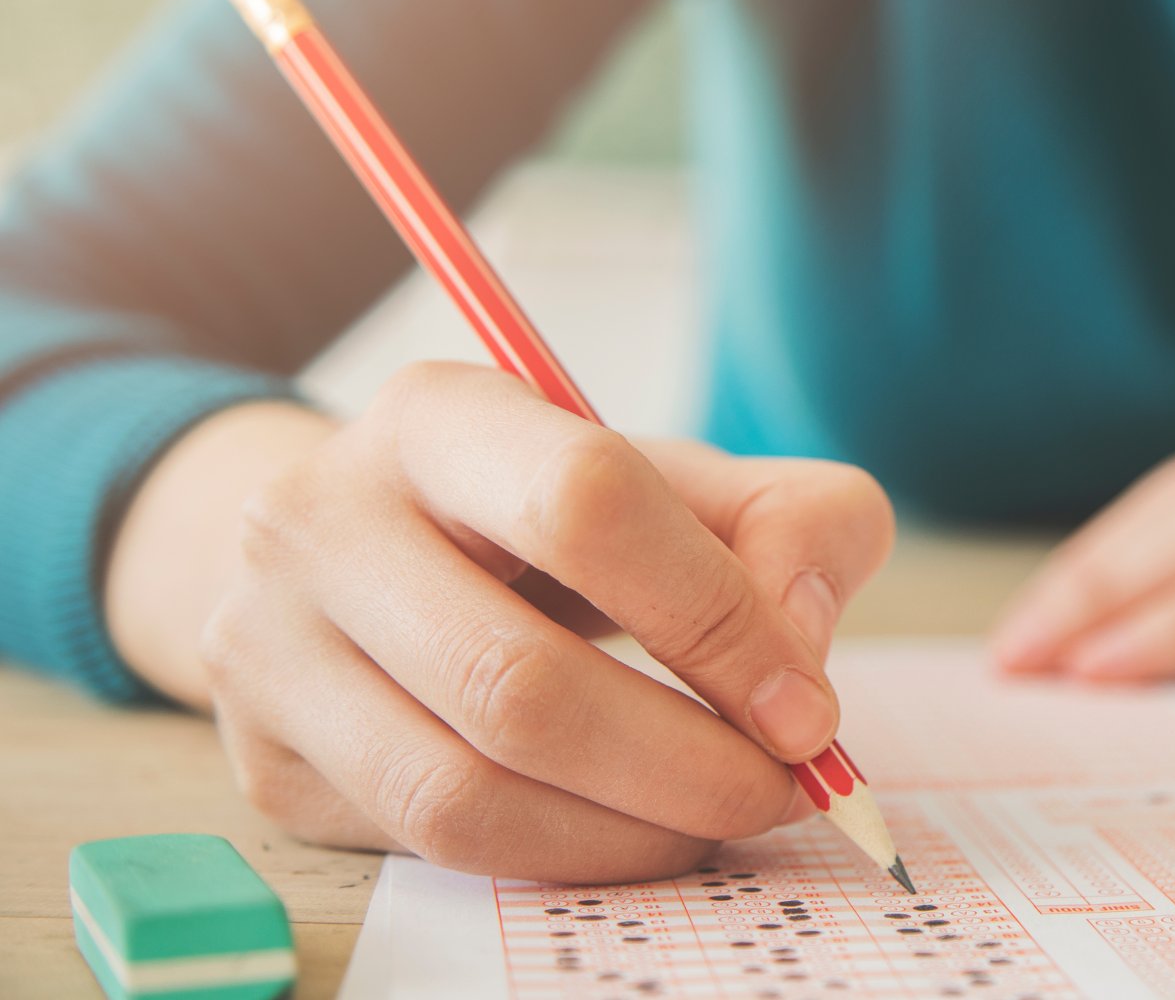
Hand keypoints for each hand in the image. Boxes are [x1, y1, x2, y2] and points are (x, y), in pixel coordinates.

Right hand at [170, 362, 891, 881]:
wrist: (363, 551)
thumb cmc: (553, 515)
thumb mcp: (679, 482)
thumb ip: (789, 524)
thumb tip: (800, 645)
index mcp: (440, 415)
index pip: (585, 503)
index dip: (716, 618)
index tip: (804, 706)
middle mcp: (322, 519)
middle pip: (519, 681)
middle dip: (687, 762)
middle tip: (780, 788)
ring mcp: (273, 648)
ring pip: (466, 792)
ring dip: (631, 831)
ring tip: (718, 817)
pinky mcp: (271, 761)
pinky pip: (436, 847)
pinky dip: (567, 859)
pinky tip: (633, 832)